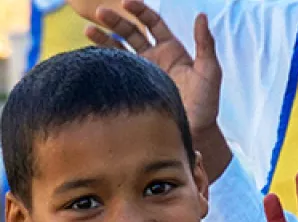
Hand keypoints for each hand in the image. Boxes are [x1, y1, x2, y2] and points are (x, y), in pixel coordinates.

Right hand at [86, 0, 221, 133]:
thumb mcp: (210, 71)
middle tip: (99, 12)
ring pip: (118, 50)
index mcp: (171, 49)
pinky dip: (102, 62)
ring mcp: (140, 73)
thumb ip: (205, 44)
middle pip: (131, 32)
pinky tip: (90, 56)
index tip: (125, 2)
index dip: (139, 10)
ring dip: (103, 38)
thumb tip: (202, 16)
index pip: (152, 22)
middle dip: (116, 21)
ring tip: (88, 29)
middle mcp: (153, 58)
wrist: (193, 133)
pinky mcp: (132, 90)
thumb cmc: (206, 103)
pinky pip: (114, 73)